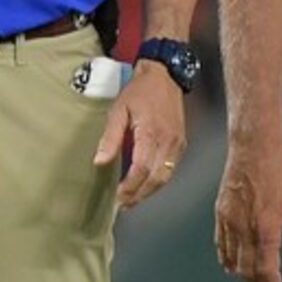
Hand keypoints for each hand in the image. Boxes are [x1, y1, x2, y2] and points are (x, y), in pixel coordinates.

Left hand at [93, 62, 185, 209]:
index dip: (130, 187)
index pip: (142, 169)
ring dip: (149, 191)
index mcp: (151, 133)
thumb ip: (110, 137)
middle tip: (123, 205)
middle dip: (139, 195)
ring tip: (132, 200)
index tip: (117, 197)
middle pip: (156, 178)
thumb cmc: (139, 92)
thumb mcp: (118, 110)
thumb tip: (100, 161)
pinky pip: (171, 169)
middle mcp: (168, 141)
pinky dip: (158, 181)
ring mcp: (177, 144)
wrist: (164, 76)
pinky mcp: (181, 144)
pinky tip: (145, 185)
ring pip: (165, 177)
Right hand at [215, 133, 281, 281]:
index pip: (266, 268)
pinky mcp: (221, 213)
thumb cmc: (280, 167)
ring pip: (233, 260)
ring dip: (245, 277)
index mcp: (266, 225)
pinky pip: (221, 245)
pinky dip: (227, 260)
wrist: (253, 145)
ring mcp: (229, 220)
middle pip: (248, 270)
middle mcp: (244, 226)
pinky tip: (232, 266)